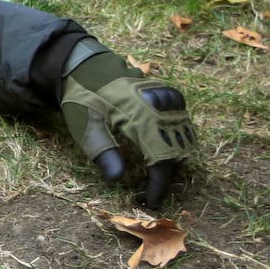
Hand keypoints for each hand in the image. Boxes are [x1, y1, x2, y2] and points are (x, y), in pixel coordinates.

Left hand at [61, 44, 195, 206]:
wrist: (88, 67)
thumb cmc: (84, 99)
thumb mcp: (85, 126)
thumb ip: (102, 152)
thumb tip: (118, 179)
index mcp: (141, 116)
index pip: (161, 159)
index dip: (159, 184)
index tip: (151, 201)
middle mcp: (163, 107)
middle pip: (178, 151)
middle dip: (165, 174)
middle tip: (147, 188)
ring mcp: (170, 99)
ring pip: (185, 138)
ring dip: (173, 158)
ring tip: (152, 171)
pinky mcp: (171, 95)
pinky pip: (183, 124)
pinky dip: (176, 140)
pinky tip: (158, 148)